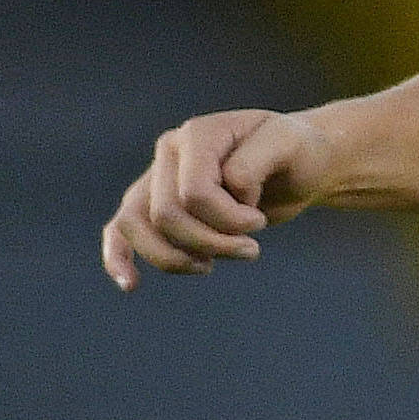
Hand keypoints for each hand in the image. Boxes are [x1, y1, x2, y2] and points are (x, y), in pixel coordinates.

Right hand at [102, 108, 335, 286]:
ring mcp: (159, 178)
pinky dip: (119, 256)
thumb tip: (228, 192)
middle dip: (211, 243)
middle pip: (167, 215)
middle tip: (252, 249)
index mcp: (198, 135)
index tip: (259, 223)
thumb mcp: (289, 148)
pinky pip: (122, 229)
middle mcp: (169, 152)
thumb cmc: (297, 153)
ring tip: (217, 264)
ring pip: (139, 228)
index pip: (194, 193)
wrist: (300, 162)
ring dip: (180, 258)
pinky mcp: (159, 204)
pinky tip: (129, 284)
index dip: (228, 219)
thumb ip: (253, 165)